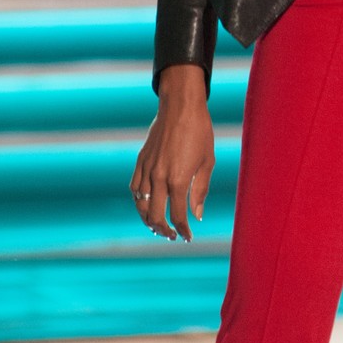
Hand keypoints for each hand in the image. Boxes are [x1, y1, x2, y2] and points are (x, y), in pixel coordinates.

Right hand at [130, 65, 213, 241]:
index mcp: (178, 179)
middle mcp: (159, 177)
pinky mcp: (141, 160)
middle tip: (173, 235)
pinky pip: (135, 187)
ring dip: (147, 219)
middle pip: (155, 216)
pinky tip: (146, 204)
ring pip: (140, 204)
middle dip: (163, 230)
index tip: (188, 237)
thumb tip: (197, 215)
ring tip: (157, 226)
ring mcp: (147, 168)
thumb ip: (200, 191)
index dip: (183, 230)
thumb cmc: (200, 132)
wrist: (181, 106)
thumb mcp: (207, 162)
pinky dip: (139, 200)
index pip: (177, 216)